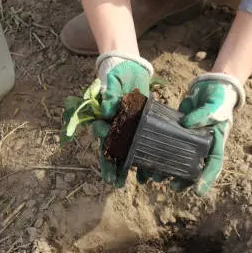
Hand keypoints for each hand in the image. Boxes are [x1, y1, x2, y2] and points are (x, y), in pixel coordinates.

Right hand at [93, 52, 152, 186]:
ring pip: (126, 152)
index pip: (102, 137)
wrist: (129, 70)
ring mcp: (126, 129)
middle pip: (112, 151)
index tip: (107, 156)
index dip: (104, 148)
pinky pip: (140, 145)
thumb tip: (107, 112)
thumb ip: (109, 94)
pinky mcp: (138, 128)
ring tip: (137, 181)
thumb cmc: (117, 75)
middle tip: (116, 183)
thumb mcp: (113, 81)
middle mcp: (113, 127)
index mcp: (104, 119)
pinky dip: (144, 158)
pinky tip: (149, 171)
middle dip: (113, 168)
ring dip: (129, 167)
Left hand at [138, 73, 244, 195]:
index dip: (206, 179)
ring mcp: (188, 140)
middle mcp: (202, 146)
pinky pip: (165, 146)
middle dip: (182, 179)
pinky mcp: (175, 132)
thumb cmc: (218, 98)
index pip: (213, 165)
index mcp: (215, 143)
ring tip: (154, 177)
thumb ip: (204, 114)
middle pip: (193, 168)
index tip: (198, 192)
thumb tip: (187, 124)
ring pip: (177, 160)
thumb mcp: (215, 105)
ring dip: (166, 169)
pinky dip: (156, 154)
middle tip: (172, 186)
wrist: (210, 88)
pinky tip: (144, 162)